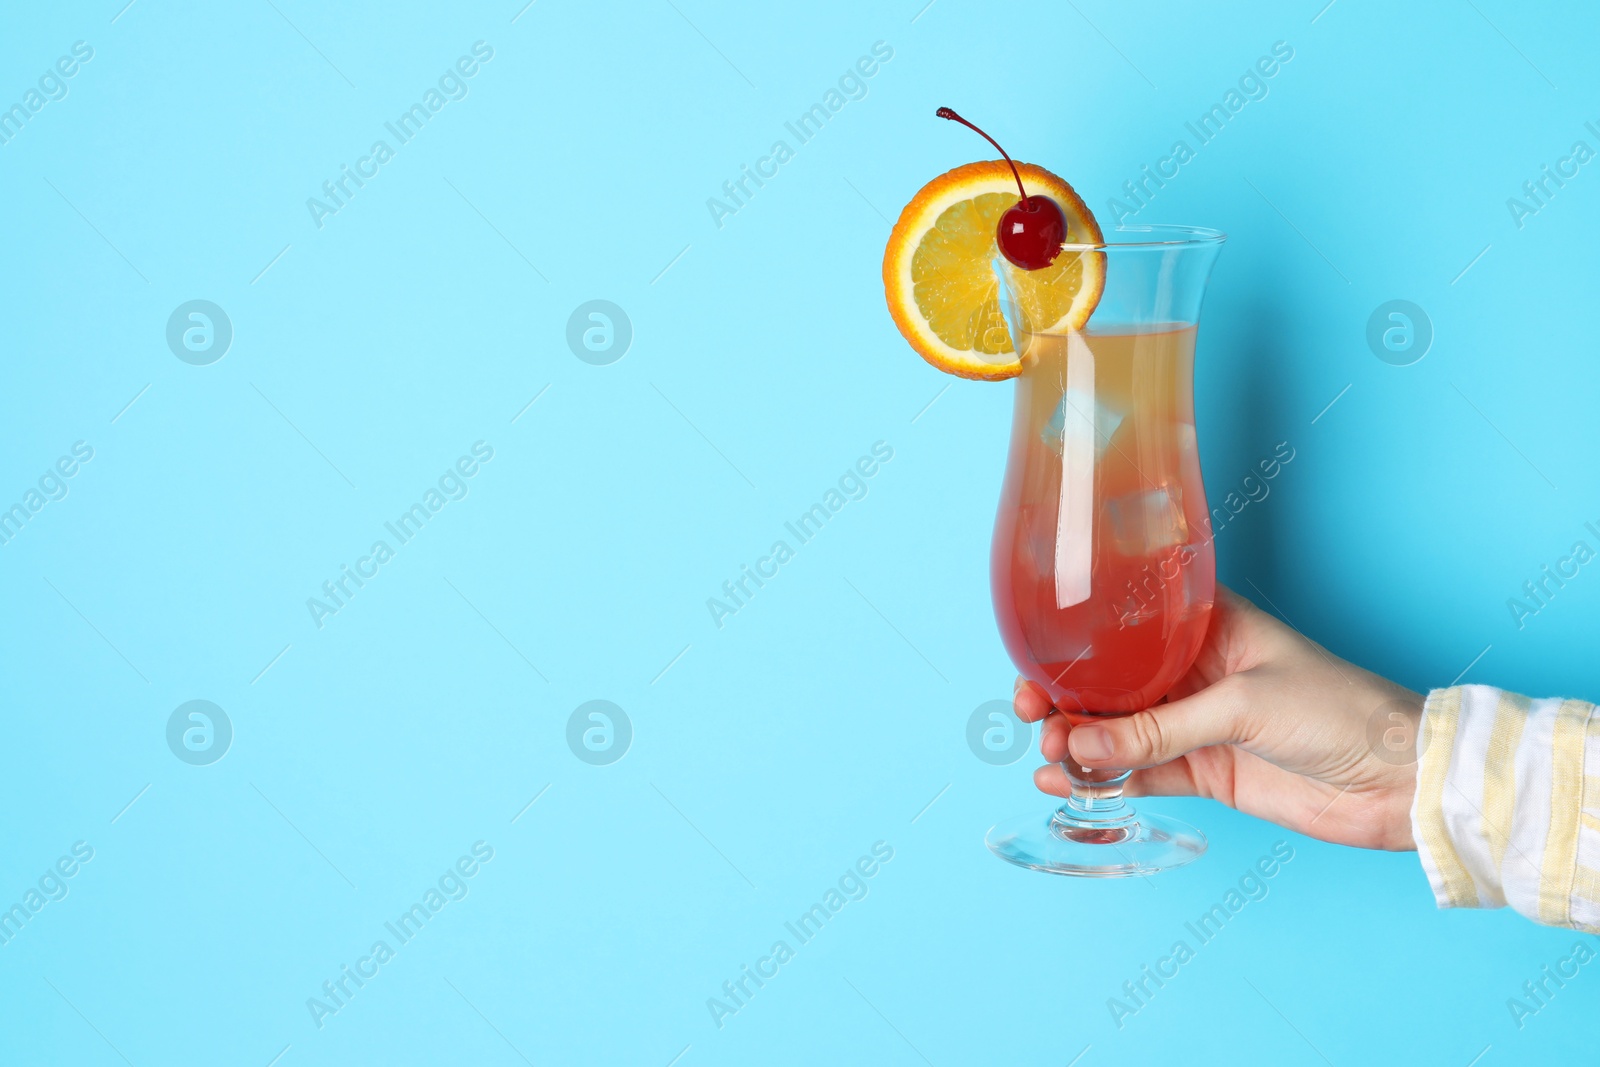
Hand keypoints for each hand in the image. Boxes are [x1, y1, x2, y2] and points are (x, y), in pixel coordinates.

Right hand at [1013, 586, 1423, 850]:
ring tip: (1052, 757)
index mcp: (1206, 626)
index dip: (1076, 638)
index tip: (1036, 659)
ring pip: (1116, 729)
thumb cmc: (1341, 711)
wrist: (1399, 780)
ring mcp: (1196, 723)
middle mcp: (1193, 670)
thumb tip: (1080, 745)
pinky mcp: (1205, 772)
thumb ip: (1158, 729)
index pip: (1126, 622)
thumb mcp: (1242, 706)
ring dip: (1077, 741)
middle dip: (1064, 695)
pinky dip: (1101, 780)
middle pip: (1109, 679)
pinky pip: (1138, 773)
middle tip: (1034, 715)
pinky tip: (1067, 784)